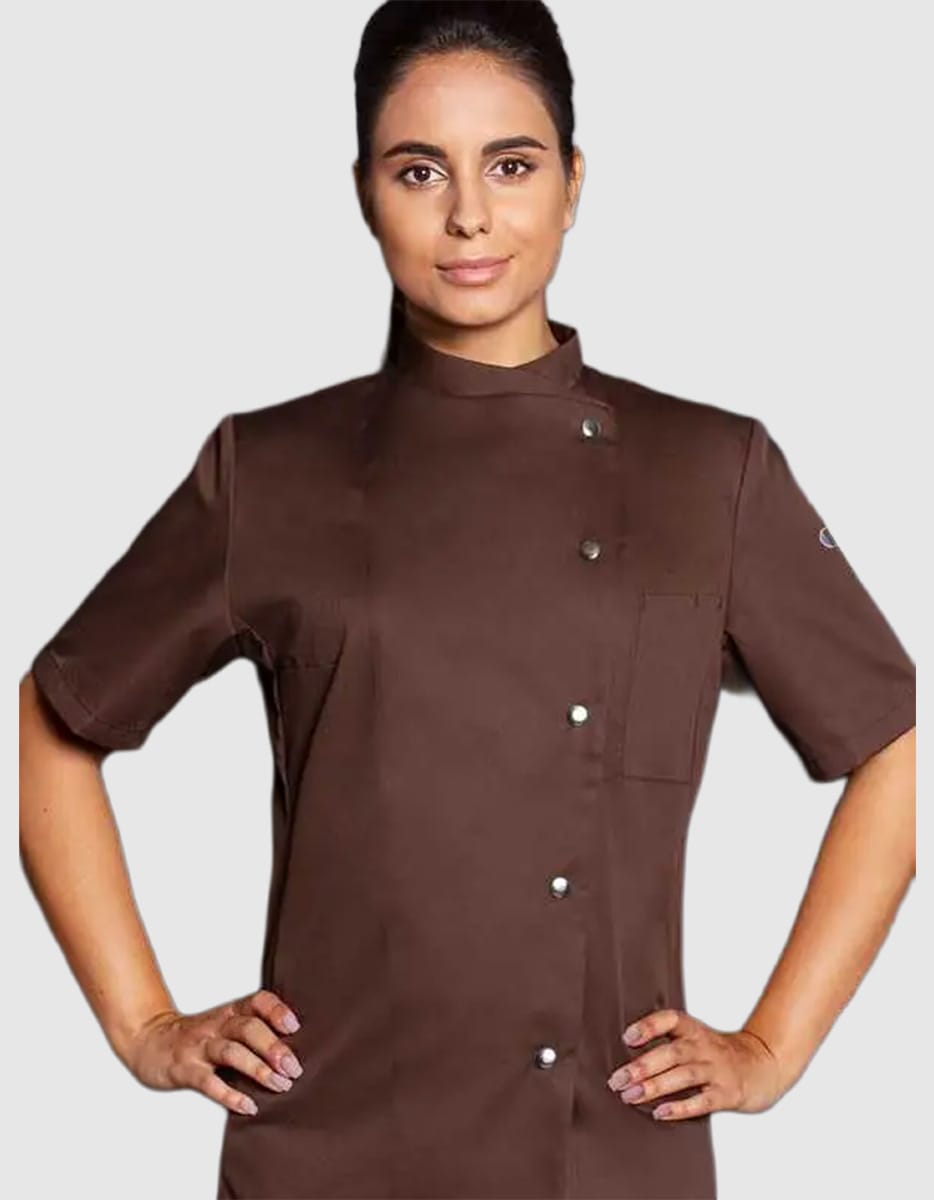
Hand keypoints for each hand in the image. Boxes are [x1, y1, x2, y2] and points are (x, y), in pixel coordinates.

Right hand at [120, 989, 303, 1115]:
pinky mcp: (185, 1070)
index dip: (276, 1010)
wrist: (148, 1041)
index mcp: (229, 1012)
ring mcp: (200, 1047)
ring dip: (259, 1069)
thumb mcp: (223, 1023)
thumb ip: (251, 1029)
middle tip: (294, 1067)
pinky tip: (248, 1106)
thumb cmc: (196, 1036)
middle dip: (274, 1047)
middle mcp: (216, 1026)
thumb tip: (291, 1049)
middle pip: (248, 1028)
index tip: (294, 1026)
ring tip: (279, 1084)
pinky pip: (209, 1082)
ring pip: (232, 1052)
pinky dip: (230, 1095)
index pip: (257, 1001)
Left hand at [608, 1008, 784, 1120]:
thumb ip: (668, 1045)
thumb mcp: (697, 1039)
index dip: (649, 1026)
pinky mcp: (727, 1094)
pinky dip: (681, 1107)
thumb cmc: (720, 1054)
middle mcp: (705, 1047)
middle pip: (672, 1052)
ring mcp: (717, 1070)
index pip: (671, 1020)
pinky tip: (661, 1113)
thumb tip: (629, 1063)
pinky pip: (703, 1100)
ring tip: (631, 1095)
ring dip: (655, 1086)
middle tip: (618, 1079)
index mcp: (695, 1030)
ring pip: (684, 1076)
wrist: (764, 1065)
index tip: (628, 1037)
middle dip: (643, 1066)